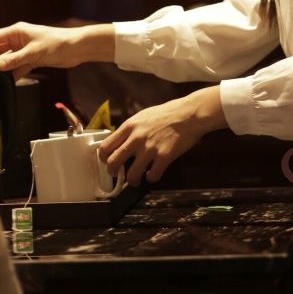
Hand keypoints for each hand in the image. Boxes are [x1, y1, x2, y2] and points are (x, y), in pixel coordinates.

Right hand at [0, 22, 114, 80]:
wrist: (78, 48)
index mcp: (17, 31)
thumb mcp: (34, 52)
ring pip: (7, 60)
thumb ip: (15, 59)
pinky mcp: (32, 58)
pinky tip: (8, 82)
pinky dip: (13, 74)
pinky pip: (17, 67)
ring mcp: (25, 49)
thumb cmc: (59, 42)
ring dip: (2, 69)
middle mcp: (19, 39)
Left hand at [99, 86, 227, 186]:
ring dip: (132, 181)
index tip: (107, 162)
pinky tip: (153, 174)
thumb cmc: (169, 113)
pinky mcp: (164, 157)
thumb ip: (131, 129)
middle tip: (117, 175)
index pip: (105, 146)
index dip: (103, 158)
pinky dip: (151, 178)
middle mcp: (136, 138)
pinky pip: (152, 176)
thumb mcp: (144, 115)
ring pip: (131, 175)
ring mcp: (150, 149)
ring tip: (136, 180)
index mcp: (130, 126)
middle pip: (113, 162)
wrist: (189, 114)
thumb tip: (121, 141)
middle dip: (113, 172)